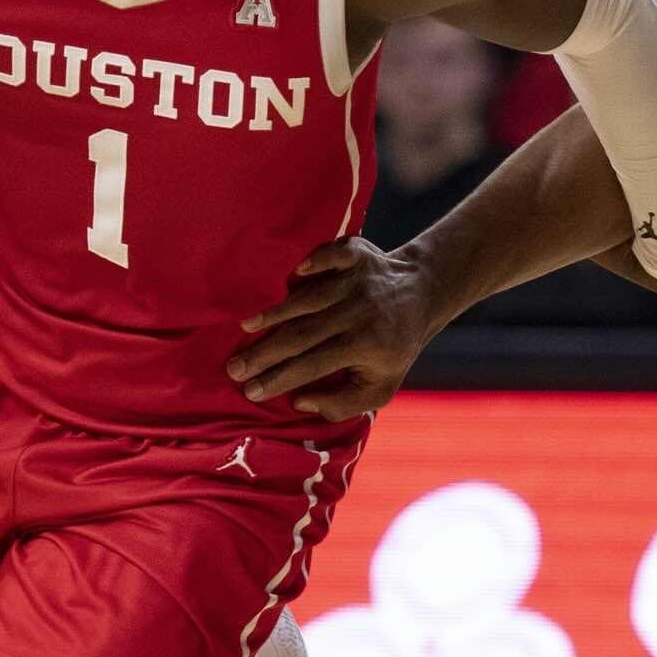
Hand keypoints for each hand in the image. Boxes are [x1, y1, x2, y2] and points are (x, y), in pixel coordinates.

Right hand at [228, 239, 444, 419]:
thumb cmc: (393, 347)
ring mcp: (358, 280)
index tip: (250, 391)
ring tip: (244, 328)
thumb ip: (343, 403)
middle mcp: (360, 312)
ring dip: (276, 312)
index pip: (313, 366)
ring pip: (309, 298)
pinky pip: (332, 255)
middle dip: (265, 353)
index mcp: (366, 346)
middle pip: (303, 334)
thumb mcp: (380, 387)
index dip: (279, 379)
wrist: (422, 293)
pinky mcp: (357, 253)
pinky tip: (292, 276)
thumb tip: (299, 402)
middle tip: (233, 368)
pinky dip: (314, 261)